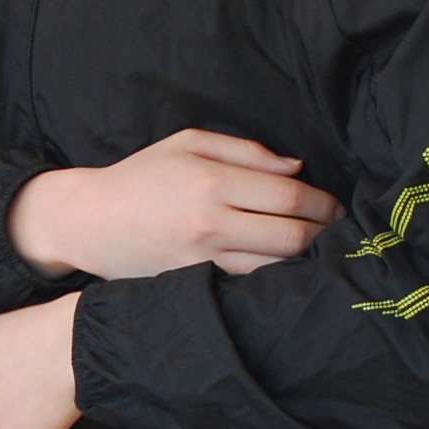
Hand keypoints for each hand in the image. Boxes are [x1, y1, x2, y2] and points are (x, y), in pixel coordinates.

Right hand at [5, 130, 341, 279]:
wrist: (89, 220)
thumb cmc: (140, 175)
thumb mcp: (188, 144)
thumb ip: (246, 152)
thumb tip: (296, 167)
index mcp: (212, 181)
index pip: (289, 195)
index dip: (324, 202)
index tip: (338, 207)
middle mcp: (211, 222)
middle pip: (291, 236)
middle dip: (324, 235)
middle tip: (339, 232)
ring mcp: (203, 259)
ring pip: (275, 266)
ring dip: (304, 261)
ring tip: (319, 251)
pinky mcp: (194, 283)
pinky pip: (248, 282)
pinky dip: (273, 276)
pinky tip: (284, 267)